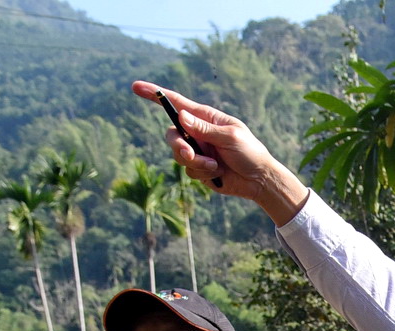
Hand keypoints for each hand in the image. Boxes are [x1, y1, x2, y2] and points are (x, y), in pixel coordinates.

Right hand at [131, 82, 307, 224]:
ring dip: (195, 163)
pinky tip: (218, 173)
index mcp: (206, 118)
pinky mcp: (199, 168)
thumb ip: (205, 129)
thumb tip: (181, 116)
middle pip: (172, 134)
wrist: (258, 180)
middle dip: (179, 146)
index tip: (136, 87)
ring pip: (178, 155)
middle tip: (190, 154)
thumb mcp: (230, 137)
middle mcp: (198, 132)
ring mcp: (198, 151)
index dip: (155, 95)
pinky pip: (189, 171)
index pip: (176, 103)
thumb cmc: (250, 152)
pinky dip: (203, 173)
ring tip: (215, 166)